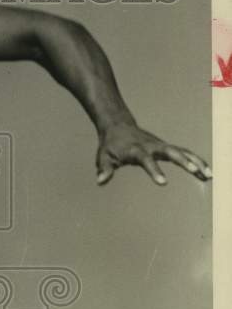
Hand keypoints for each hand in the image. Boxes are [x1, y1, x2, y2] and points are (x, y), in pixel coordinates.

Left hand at [95, 120, 211, 185]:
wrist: (118, 126)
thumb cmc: (110, 144)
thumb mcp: (104, 157)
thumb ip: (104, 169)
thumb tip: (100, 181)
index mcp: (136, 150)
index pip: (147, 161)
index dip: (155, 171)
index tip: (163, 183)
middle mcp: (152, 146)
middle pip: (171, 152)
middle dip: (184, 161)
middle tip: (196, 171)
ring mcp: (161, 145)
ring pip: (182, 151)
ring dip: (196, 162)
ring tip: (208, 175)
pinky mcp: (165, 147)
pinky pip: (183, 153)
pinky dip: (195, 160)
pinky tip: (205, 172)